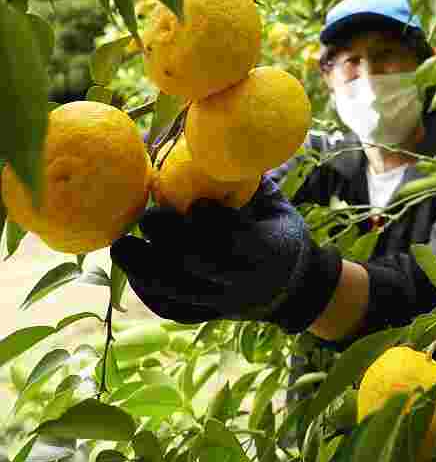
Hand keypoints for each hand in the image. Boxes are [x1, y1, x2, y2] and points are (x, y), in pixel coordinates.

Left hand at [111, 179, 341, 331]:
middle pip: (200, 268)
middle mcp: (244, 285)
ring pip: (178, 294)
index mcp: (271, 253)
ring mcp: (221, 305)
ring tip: (122, 246)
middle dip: (171, 243)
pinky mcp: (202, 317)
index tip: (198, 204)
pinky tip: (130, 265)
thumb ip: (247, 182)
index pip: (239, 243)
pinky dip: (145, 287)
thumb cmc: (277, 230)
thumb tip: (211, 144)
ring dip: (145, 270)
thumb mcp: (275, 205)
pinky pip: (168, 306)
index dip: (216, 226)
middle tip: (148, 217)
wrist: (288, 287)